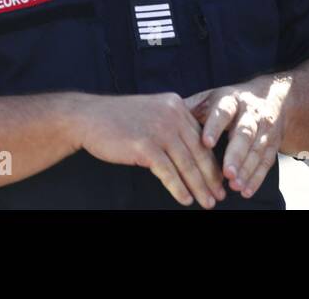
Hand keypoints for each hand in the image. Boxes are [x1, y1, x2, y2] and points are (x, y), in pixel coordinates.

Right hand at [72, 93, 225, 207]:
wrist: (88, 117)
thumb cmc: (118, 120)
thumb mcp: (152, 113)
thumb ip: (171, 125)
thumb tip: (190, 151)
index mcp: (177, 106)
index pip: (201, 138)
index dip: (212, 160)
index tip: (220, 177)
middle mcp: (172, 115)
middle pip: (198, 151)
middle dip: (211, 176)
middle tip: (220, 194)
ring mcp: (159, 130)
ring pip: (186, 164)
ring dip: (199, 186)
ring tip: (207, 202)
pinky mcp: (145, 145)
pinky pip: (167, 172)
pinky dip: (178, 188)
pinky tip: (185, 199)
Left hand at [186, 74, 290, 197]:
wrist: (270, 97)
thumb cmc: (229, 104)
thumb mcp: (210, 100)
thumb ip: (189, 111)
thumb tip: (161, 119)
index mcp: (231, 101)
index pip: (223, 112)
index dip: (215, 126)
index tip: (205, 142)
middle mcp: (250, 113)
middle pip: (245, 133)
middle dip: (236, 154)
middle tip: (227, 173)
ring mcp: (264, 129)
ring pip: (257, 149)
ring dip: (247, 169)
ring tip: (235, 186)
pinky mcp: (272, 143)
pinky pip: (266, 161)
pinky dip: (257, 177)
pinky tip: (246, 191)